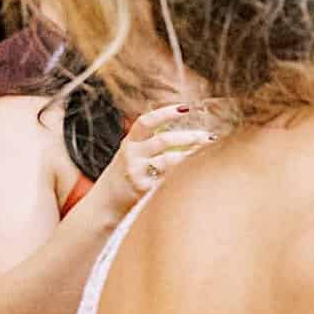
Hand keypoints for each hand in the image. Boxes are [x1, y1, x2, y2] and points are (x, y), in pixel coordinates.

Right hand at [105, 103, 219, 211]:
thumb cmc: (125, 176)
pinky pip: (169, 179)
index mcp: (129, 142)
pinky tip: (200, 174)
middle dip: (190, 137)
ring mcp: (136, 172)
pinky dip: (185, 175)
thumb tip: (188, 133)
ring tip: (210, 154)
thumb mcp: (131, 154)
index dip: (165, 113)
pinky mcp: (143, 190)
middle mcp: (131, 154)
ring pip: (170, 161)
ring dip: (192, 156)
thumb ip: (151, 143)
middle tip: (210, 137)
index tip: (186, 108)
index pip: (146, 121)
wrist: (103, 205)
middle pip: (164, 140)